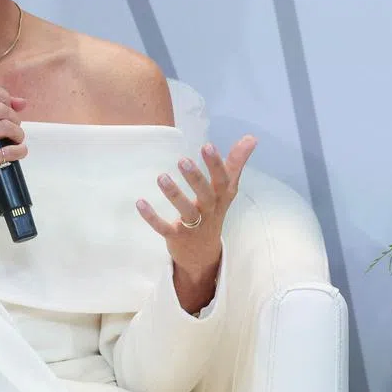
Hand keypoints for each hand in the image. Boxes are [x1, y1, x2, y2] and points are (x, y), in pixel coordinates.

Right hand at [0, 80, 28, 213]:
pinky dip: (20, 150)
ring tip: (16, 139)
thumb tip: (21, 102)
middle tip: (13, 127)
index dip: (1, 95)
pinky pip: (9, 150)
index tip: (6, 106)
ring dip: (18, 133)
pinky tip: (18, 151)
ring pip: (6, 126)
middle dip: (13, 117)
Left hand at [136, 136, 256, 308]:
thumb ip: (236, 163)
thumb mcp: (227, 189)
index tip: (207, 146)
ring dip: (174, 194)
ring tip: (161, 177)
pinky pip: (164, 228)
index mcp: (221, 198)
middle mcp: (209, 211)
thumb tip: (251, 137)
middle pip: (206, 195)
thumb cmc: (214, 211)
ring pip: (186, 211)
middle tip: (183, 160)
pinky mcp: (176, 237)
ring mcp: (193, 226)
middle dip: (196, 179)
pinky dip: (152, 217)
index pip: (222, 180)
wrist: (203, 254)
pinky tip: (140, 203)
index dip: (216, 164)